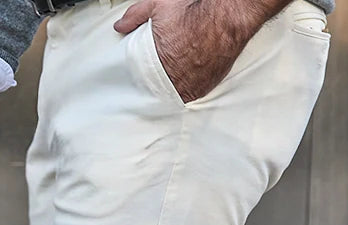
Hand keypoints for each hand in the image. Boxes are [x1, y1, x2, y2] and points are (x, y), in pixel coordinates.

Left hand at [114, 0, 278, 102]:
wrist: (227, 17)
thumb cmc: (196, 11)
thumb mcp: (159, 6)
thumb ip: (136, 16)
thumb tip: (120, 26)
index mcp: (159, 62)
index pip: (142, 78)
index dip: (141, 75)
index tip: (140, 74)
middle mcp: (176, 78)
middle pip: (159, 87)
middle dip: (156, 81)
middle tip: (157, 73)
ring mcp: (193, 84)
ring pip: (175, 92)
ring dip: (172, 85)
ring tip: (172, 75)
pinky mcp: (207, 86)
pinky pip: (193, 92)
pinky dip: (189, 86)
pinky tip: (186, 77)